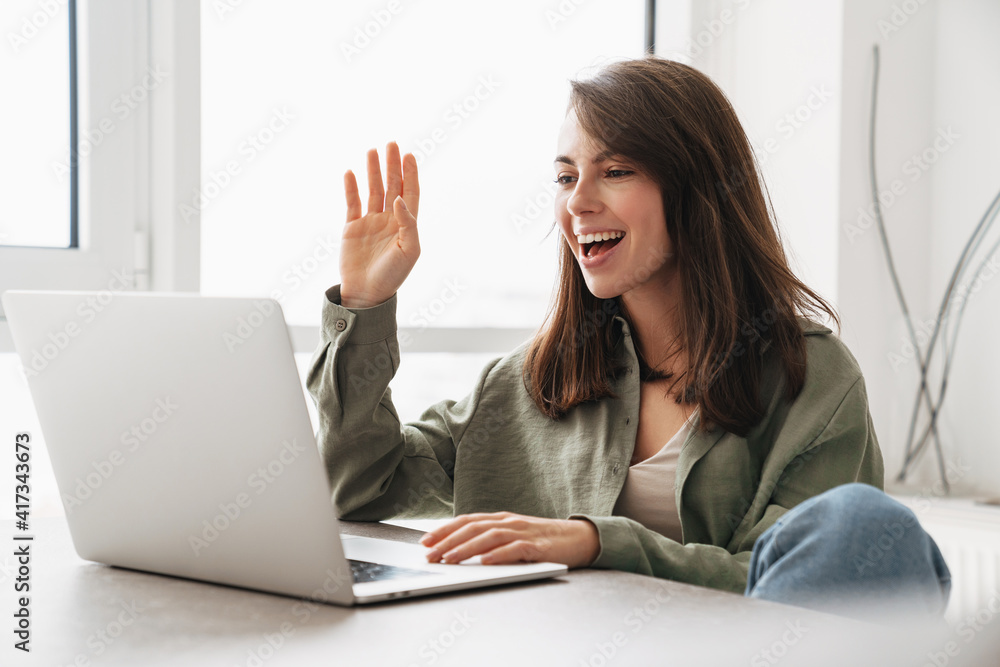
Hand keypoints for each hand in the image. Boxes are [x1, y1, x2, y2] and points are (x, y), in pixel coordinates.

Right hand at [340, 141, 419, 307]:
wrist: (366, 294)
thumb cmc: (392, 276)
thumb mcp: (409, 251)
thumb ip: (408, 223)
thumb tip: (400, 199)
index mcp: (405, 225)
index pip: (410, 193)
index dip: (410, 174)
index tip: (409, 154)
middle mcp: (389, 220)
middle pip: (392, 186)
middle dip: (392, 165)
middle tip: (391, 143)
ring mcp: (370, 222)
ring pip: (373, 190)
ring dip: (373, 171)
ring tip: (372, 151)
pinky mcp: (352, 228)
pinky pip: (352, 203)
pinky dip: (351, 187)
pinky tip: (350, 172)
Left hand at [419, 512, 599, 568]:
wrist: (579, 539)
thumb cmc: (542, 541)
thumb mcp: (512, 537)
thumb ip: (490, 540)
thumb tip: (457, 551)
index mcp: (501, 519)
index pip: (466, 521)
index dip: (444, 529)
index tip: (425, 541)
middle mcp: (509, 522)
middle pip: (473, 528)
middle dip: (448, 541)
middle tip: (429, 555)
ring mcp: (523, 532)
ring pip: (489, 538)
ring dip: (466, 549)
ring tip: (449, 560)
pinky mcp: (538, 547)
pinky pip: (515, 550)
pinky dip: (498, 555)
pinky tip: (485, 562)